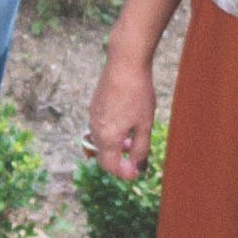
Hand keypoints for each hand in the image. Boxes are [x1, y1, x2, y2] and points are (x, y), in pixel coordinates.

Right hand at [86, 52, 157, 180]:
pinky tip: (126, 124)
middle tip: (135, 160)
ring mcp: (93, 117)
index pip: (110, 166)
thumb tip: (138, 166)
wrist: (125, 64)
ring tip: (133, 140)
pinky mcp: (94, 106)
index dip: (124, 173)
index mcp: (107, 138)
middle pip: (104, 156)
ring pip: (102, 141)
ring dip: (116, 147)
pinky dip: (112, 134)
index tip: (137, 172)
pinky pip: (100, 128)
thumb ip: (141, 149)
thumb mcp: (144, 125)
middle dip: (119, 161)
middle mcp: (96, 129)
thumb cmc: (137, 94)